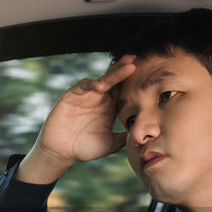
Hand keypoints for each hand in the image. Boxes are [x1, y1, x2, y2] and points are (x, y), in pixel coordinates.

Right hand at [20, 54, 136, 181]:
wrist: (62, 152)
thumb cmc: (84, 149)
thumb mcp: (110, 144)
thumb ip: (125, 137)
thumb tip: (144, 135)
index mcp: (110, 107)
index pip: (124, 91)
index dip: (134, 83)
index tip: (149, 76)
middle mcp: (99, 98)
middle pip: (115, 80)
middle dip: (125, 69)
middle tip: (137, 59)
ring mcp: (86, 96)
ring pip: (103, 79)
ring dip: (115, 72)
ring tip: (128, 66)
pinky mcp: (72, 96)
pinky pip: (83, 85)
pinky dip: (91, 84)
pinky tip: (100, 86)